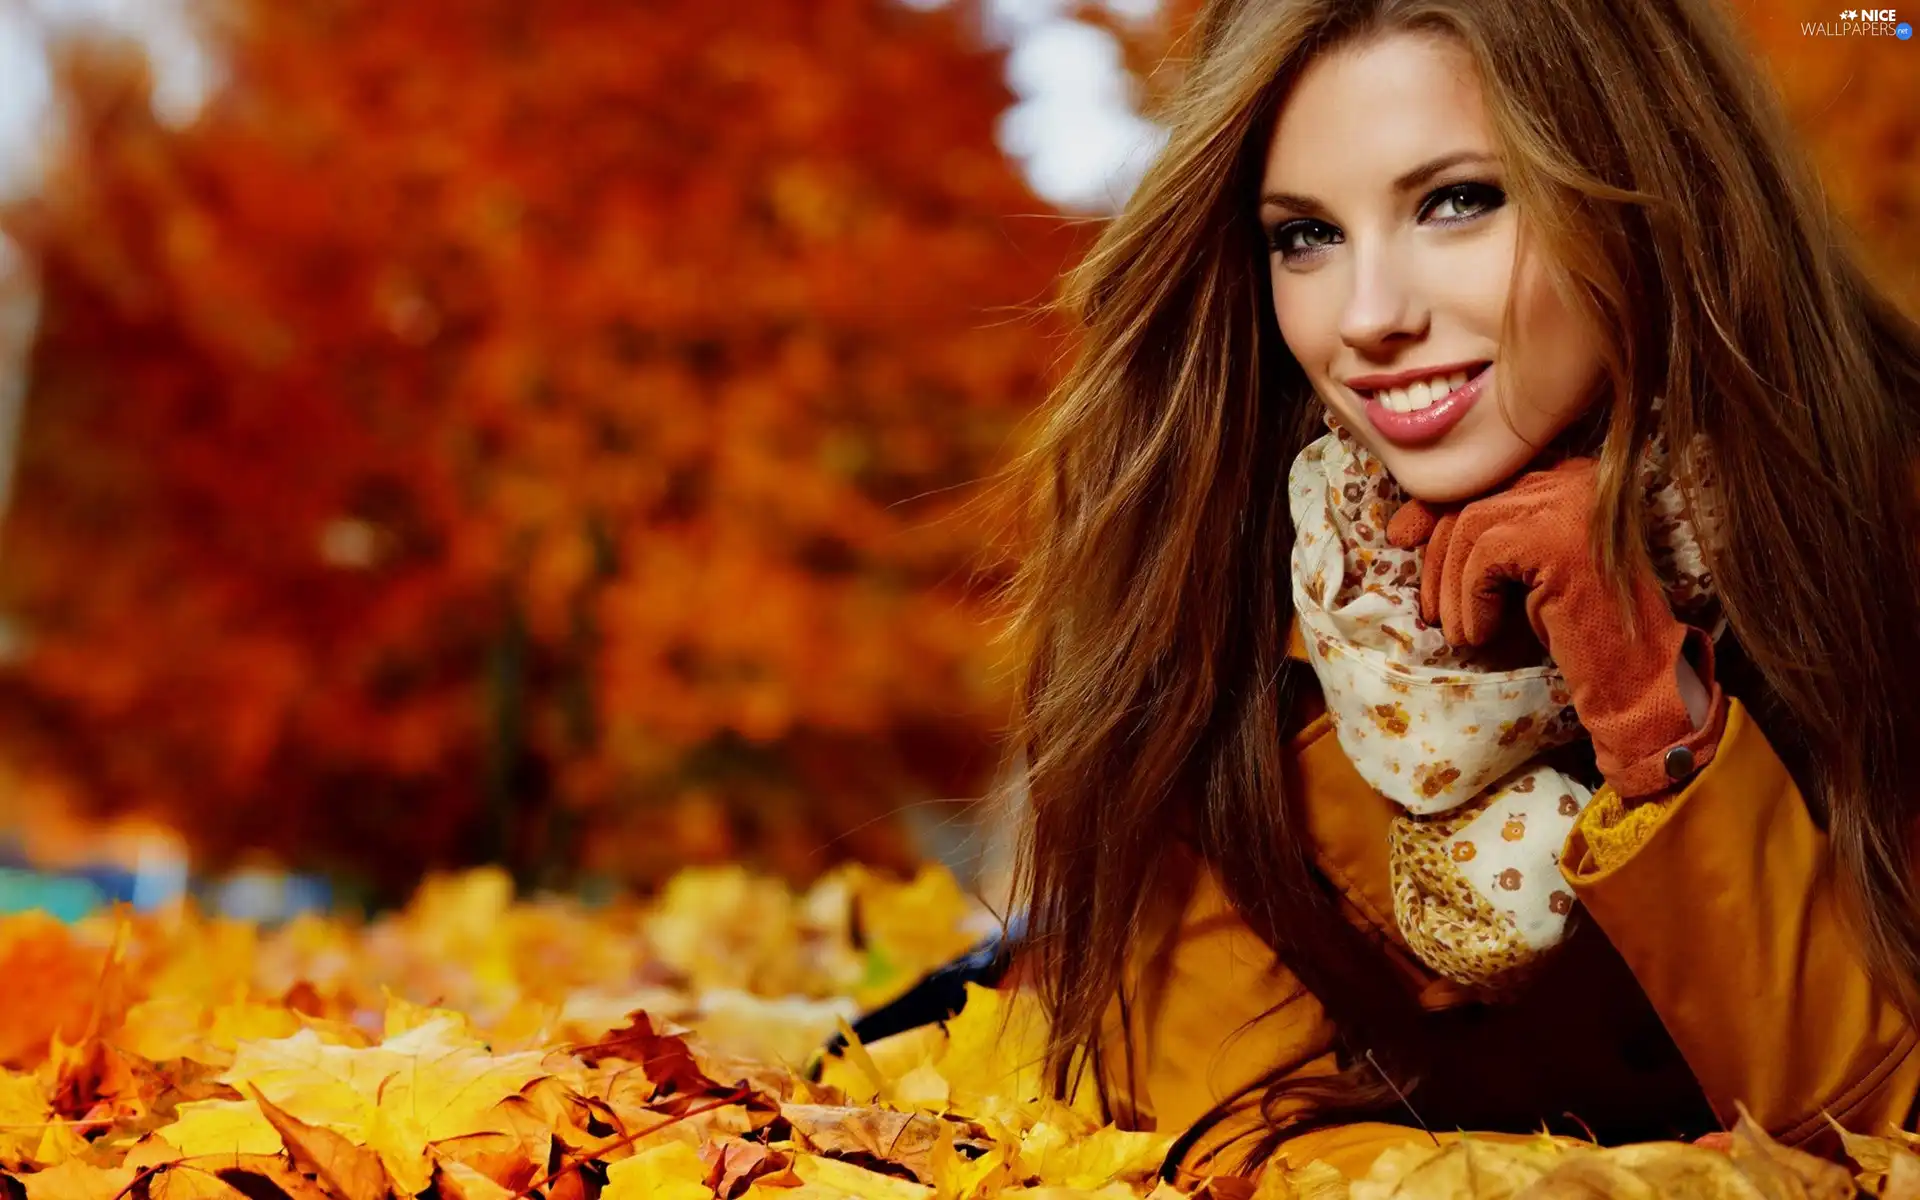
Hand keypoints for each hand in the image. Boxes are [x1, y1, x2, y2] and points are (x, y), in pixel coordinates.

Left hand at [1385, 459, 1727, 798]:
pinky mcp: (1556, 536)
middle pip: (1472, 499)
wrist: (1636, 675)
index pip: (1485, 478)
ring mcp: (1569, 502)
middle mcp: (1573, 477)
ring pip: (1470, 528)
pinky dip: (1471, 600)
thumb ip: (1484, 538)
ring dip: (1451, 587)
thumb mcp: (1522, 571)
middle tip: (1428, 608)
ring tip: (1460, 633)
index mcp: (1570, 476)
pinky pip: (1484, 559)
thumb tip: (1405, 524)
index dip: (1434, 508)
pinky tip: (1483, 633)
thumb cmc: (1578, 627)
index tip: (1402, 537)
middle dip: (1436, 555)